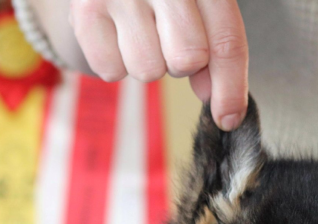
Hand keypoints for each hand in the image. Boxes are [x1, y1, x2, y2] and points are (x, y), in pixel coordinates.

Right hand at [69, 0, 248, 129]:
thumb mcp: (198, 9)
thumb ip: (216, 50)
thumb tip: (220, 105)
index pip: (226, 41)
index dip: (230, 87)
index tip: (228, 119)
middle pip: (187, 60)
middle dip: (181, 64)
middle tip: (166, 37)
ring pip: (148, 70)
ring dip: (147, 62)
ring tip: (138, 30)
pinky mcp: (87, 9)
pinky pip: (111, 70)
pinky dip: (114, 62)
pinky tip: (114, 34)